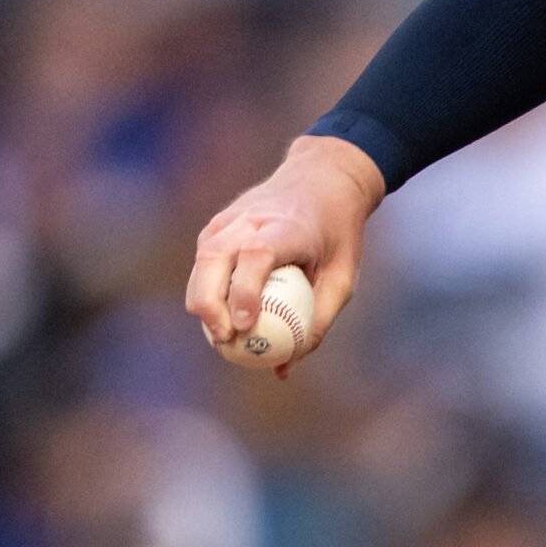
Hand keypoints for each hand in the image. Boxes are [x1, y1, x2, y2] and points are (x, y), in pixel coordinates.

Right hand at [185, 136, 385, 373]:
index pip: (257, 254)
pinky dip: (206, 288)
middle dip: (209, 302)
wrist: (323, 180)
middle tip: (223, 339)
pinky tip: (219, 313)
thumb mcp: (343, 276)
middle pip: (214, 256)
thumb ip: (317, 319)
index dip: (246, 290)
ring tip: (220, 335)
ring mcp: (231, 217)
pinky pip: (204, 260)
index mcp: (289, 225)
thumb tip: (284, 366)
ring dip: (202, 299)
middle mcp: (253, 217)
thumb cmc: (337, 235)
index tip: (245, 325)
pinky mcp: (218, 224)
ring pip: (202, 258)